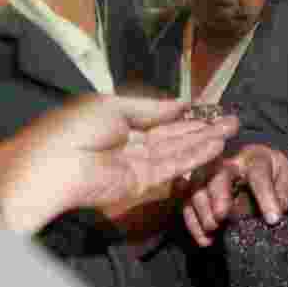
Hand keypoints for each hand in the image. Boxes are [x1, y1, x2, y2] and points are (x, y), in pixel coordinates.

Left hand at [0, 94, 237, 232]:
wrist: (55, 166)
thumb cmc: (76, 128)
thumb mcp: (114, 105)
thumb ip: (151, 107)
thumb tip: (180, 103)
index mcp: (120, 119)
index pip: (160, 116)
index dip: (187, 112)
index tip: (212, 107)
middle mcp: (131, 141)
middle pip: (174, 134)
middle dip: (203, 127)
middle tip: (233, 119)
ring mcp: (137, 163)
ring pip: (177, 150)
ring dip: (204, 141)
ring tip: (231, 130)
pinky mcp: (141, 182)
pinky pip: (171, 167)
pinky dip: (194, 156)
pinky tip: (214, 146)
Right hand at [180, 143, 287, 246]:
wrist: (263, 173)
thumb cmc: (275, 177)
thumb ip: (285, 193)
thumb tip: (277, 211)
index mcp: (255, 157)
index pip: (258, 173)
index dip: (265, 196)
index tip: (273, 219)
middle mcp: (229, 162)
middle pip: (217, 173)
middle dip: (218, 195)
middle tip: (222, 216)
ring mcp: (209, 175)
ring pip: (197, 187)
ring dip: (202, 210)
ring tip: (213, 228)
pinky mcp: (196, 190)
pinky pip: (187, 204)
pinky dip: (193, 223)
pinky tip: (205, 240)